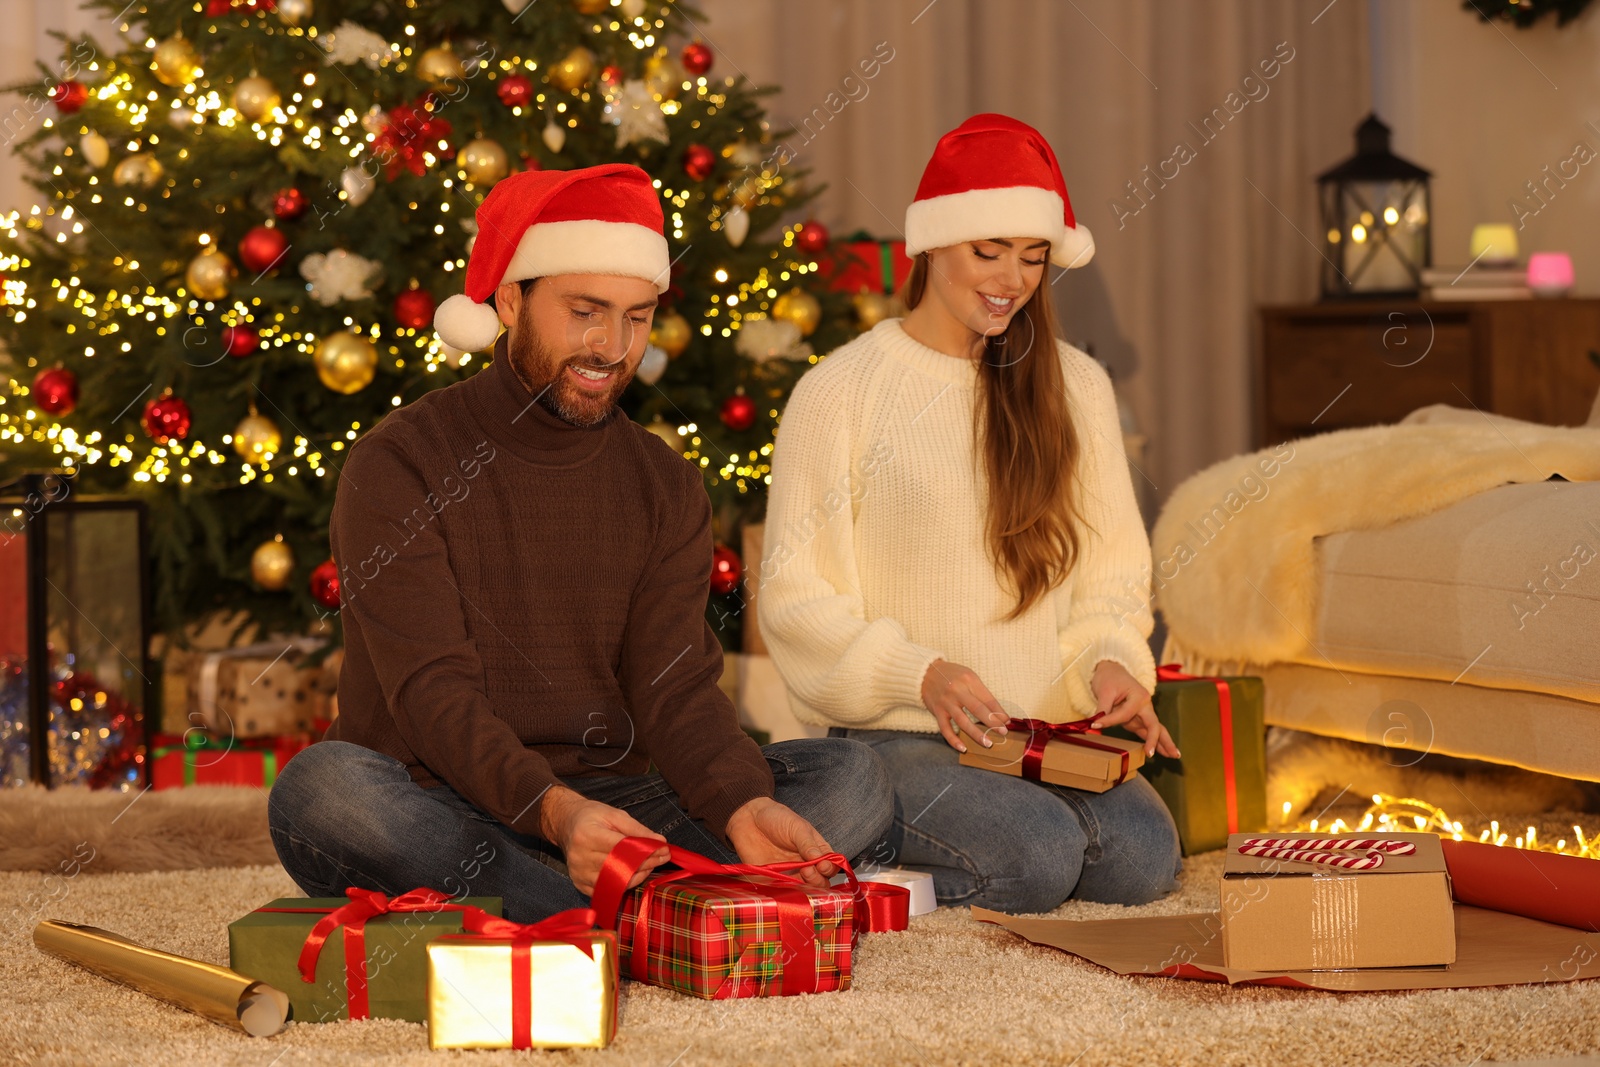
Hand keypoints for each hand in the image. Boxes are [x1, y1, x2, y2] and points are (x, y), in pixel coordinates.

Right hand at [539, 785, 667, 896]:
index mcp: (587, 835)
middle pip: (619, 866)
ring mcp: (578, 873)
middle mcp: (580, 857)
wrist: (566, 824)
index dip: (645, 851)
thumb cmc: (591, 816)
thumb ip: (637, 829)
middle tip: (662, 858)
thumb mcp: (614, 814)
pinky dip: (624, 884)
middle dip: (646, 864)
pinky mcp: (579, 884)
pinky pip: (607, 890)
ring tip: (650, 866)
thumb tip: (660, 842)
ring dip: (637, 876)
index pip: (621, 848)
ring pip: (615, 881)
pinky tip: (634, 874)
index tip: (663, 850)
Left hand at [725, 797, 835, 886]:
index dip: (830, 869)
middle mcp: (806, 865)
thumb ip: (808, 845)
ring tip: (799, 874)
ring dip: (805, 888)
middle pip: (821, 882)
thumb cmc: (776, 818)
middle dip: (818, 880)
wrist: (748, 819)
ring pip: (805, 891)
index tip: (822, 865)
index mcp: (816, 850)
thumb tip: (821, 860)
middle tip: (807, 870)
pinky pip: (784, 893)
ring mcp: (790, 874)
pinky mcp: (774, 881)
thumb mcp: (797, 827)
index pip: (831, 866)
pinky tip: (785, 884)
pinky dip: (787, 893)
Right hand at [921, 658, 1008, 752]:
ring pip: (963, 722)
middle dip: (992, 723)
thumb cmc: (952, 675)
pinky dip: (954, 740)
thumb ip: (982, 693)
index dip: (999, 712)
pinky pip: (945, 729)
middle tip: (1003, 732)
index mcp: (968, 680)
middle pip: (978, 709)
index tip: (1008, 722)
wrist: (925, 673)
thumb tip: (998, 714)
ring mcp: (946, 702)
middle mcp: (957, 691)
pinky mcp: (937, 712)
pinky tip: (963, 748)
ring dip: (976, 734)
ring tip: (988, 744)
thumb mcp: (969, 677)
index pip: (988, 699)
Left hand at [1090, 661, 1179, 758]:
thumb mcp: (1105, 691)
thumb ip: (1103, 708)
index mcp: (1139, 696)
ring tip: (1175, 756)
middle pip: (1154, 725)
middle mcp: (1145, 705)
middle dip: (1158, 740)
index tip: (1095, 724)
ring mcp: (1142, 713)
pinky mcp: (1137, 719)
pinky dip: (1155, 742)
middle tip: (1159, 755)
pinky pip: (1148, 732)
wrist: (1111, 670)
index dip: (1110, 720)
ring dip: (1164, 743)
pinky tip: (1164, 753)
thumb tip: (1096, 724)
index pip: (1125, 714)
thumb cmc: (1109, 678)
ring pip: (1155, 730)